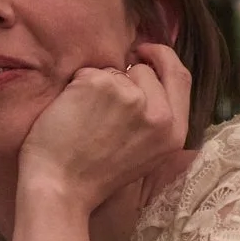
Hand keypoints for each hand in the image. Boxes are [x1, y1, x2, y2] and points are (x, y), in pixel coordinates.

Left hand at [17, 41, 189, 213]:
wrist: (59, 188)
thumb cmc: (94, 176)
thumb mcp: (145, 154)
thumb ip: (155, 118)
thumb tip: (146, 76)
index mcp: (174, 132)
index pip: (180, 77)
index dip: (162, 58)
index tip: (145, 53)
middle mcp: (158, 114)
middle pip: (144, 71)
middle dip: (123, 80)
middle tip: (100, 107)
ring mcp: (131, 97)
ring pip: (114, 71)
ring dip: (98, 85)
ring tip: (85, 120)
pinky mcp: (100, 85)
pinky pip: (88, 72)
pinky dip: (76, 87)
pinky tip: (71, 115)